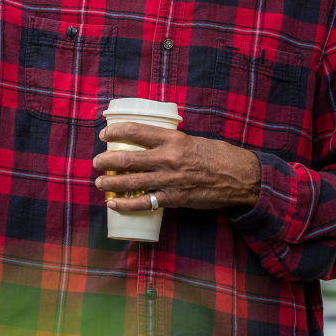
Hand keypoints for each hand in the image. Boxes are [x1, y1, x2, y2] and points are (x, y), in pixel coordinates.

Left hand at [94, 123, 260, 212]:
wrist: (239, 178)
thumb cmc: (218, 155)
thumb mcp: (192, 139)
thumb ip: (171, 141)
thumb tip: (150, 142)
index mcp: (173, 139)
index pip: (136, 131)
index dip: (115, 131)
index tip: (105, 134)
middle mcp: (168, 158)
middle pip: (127, 158)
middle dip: (106, 160)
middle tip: (97, 162)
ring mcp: (169, 181)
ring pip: (130, 182)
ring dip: (110, 183)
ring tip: (99, 183)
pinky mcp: (173, 199)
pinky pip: (143, 203)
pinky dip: (125, 205)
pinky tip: (113, 204)